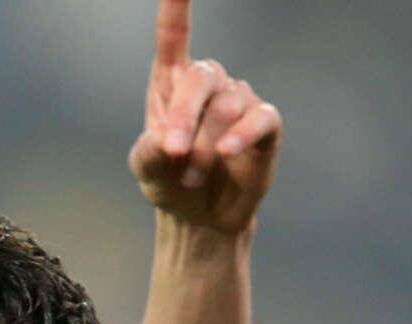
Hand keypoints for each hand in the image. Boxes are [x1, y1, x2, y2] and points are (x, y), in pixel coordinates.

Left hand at [128, 0, 281, 234]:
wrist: (200, 215)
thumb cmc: (169, 182)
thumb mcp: (147, 170)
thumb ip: (148, 153)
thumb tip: (164, 140)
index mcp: (170, 82)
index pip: (173, 35)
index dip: (176, 6)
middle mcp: (207, 83)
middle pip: (201, 77)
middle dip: (184, 116)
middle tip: (172, 153)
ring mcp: (239, 100)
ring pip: (226, 108)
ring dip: (204, 147)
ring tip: (191, 176)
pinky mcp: (264, 124)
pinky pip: (259, 118)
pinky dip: (242, 135)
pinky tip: (226, 151)